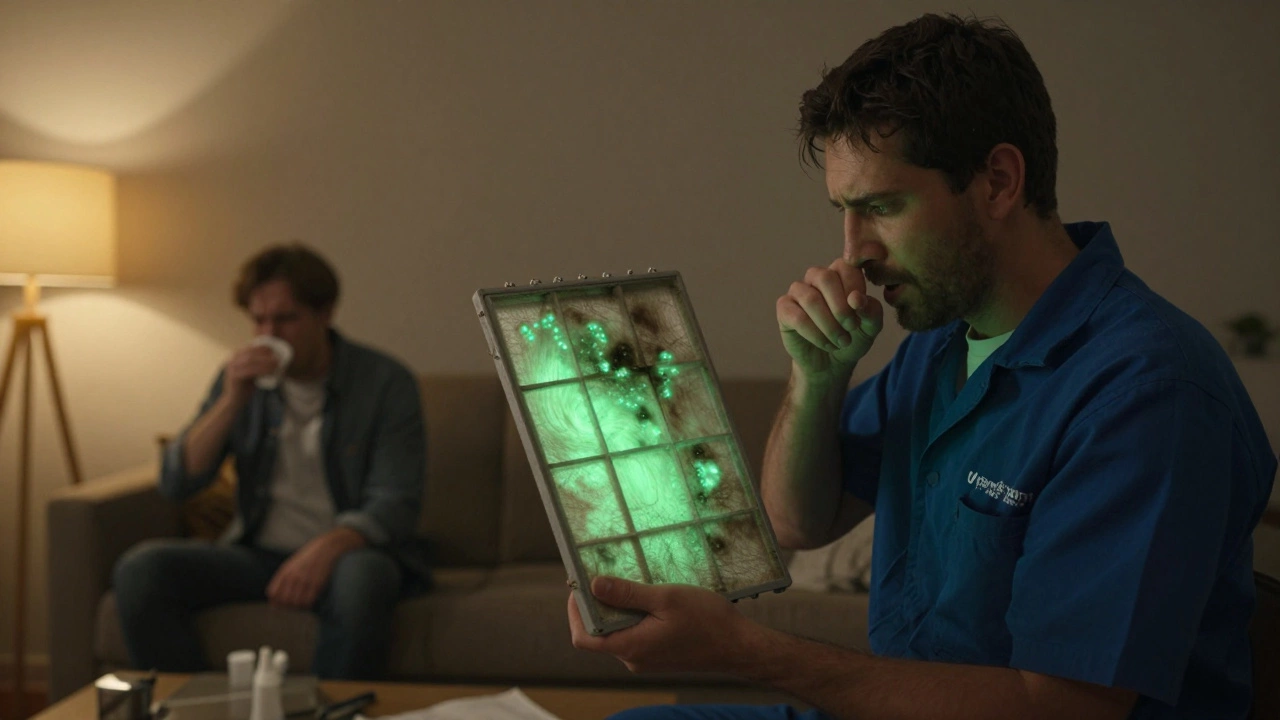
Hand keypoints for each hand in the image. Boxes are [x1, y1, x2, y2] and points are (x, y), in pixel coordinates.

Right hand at [222, 345, 278, 404]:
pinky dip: (262, 370)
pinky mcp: (234, 376)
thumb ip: (260, 364)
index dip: (264, 347)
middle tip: (278, 357)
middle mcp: (233, 360)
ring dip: (266, 361)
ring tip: (277, 364)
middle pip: (251, 353)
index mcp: (238, 356)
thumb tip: (276, 358)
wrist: (235, 401)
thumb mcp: (254, 372)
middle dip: (266, 354)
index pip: (251, 348)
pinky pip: (250, 371)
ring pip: (251, 361)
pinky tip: (271, 371)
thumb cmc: (246, 386)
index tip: (276, 350)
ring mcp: (232, 367)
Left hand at [266, 528, 365, 608]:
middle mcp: (294, 576)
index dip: (275, 600)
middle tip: (293, 604)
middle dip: (287, 605)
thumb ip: (282, 578)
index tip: (280, 602)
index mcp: (285, 570)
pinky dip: (308, 605)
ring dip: (298, 606)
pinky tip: (310, 601)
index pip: (272, 593)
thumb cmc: (309, 557)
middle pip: (284, 600)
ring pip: (296, 603)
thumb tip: (272, 597)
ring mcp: (305, 580)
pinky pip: (308, 601)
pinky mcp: (317, 584)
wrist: (328, 547)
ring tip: (302, 603)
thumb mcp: (292, 563)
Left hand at [567, 577, 757, 674]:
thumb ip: (628, 593)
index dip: (575, 610)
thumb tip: (594, 585)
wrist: (739, 646)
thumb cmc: (707, 621)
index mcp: (630, 647)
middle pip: (599, 632)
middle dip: (596, 603)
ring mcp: (645, 658)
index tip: (580, 583)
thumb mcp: (666, 598)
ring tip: (629, 580)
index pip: (583, 636)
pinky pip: (634, 634)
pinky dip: (633, 614)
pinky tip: (647, 595)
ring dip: (617, 607)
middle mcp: (633, 658)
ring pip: (617, 631)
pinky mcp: (657, 654)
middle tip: (603, 572)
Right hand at [776, 258, 883, 383]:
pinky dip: (815, 334)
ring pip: (810, 299)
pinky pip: (797, 317)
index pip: (845, 266)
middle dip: (841, 307)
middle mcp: (816, 277)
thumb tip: (856, 299)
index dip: (855, 289)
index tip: (861, 315)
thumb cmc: (852, 338)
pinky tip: (826, 344)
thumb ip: (871, 310)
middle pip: (825, 278)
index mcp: (839, 274)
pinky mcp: (784, 309)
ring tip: (841, 341)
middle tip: (851, 328)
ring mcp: (797, 292)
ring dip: (829, 325)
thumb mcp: (871, 327)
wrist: (832, 363)